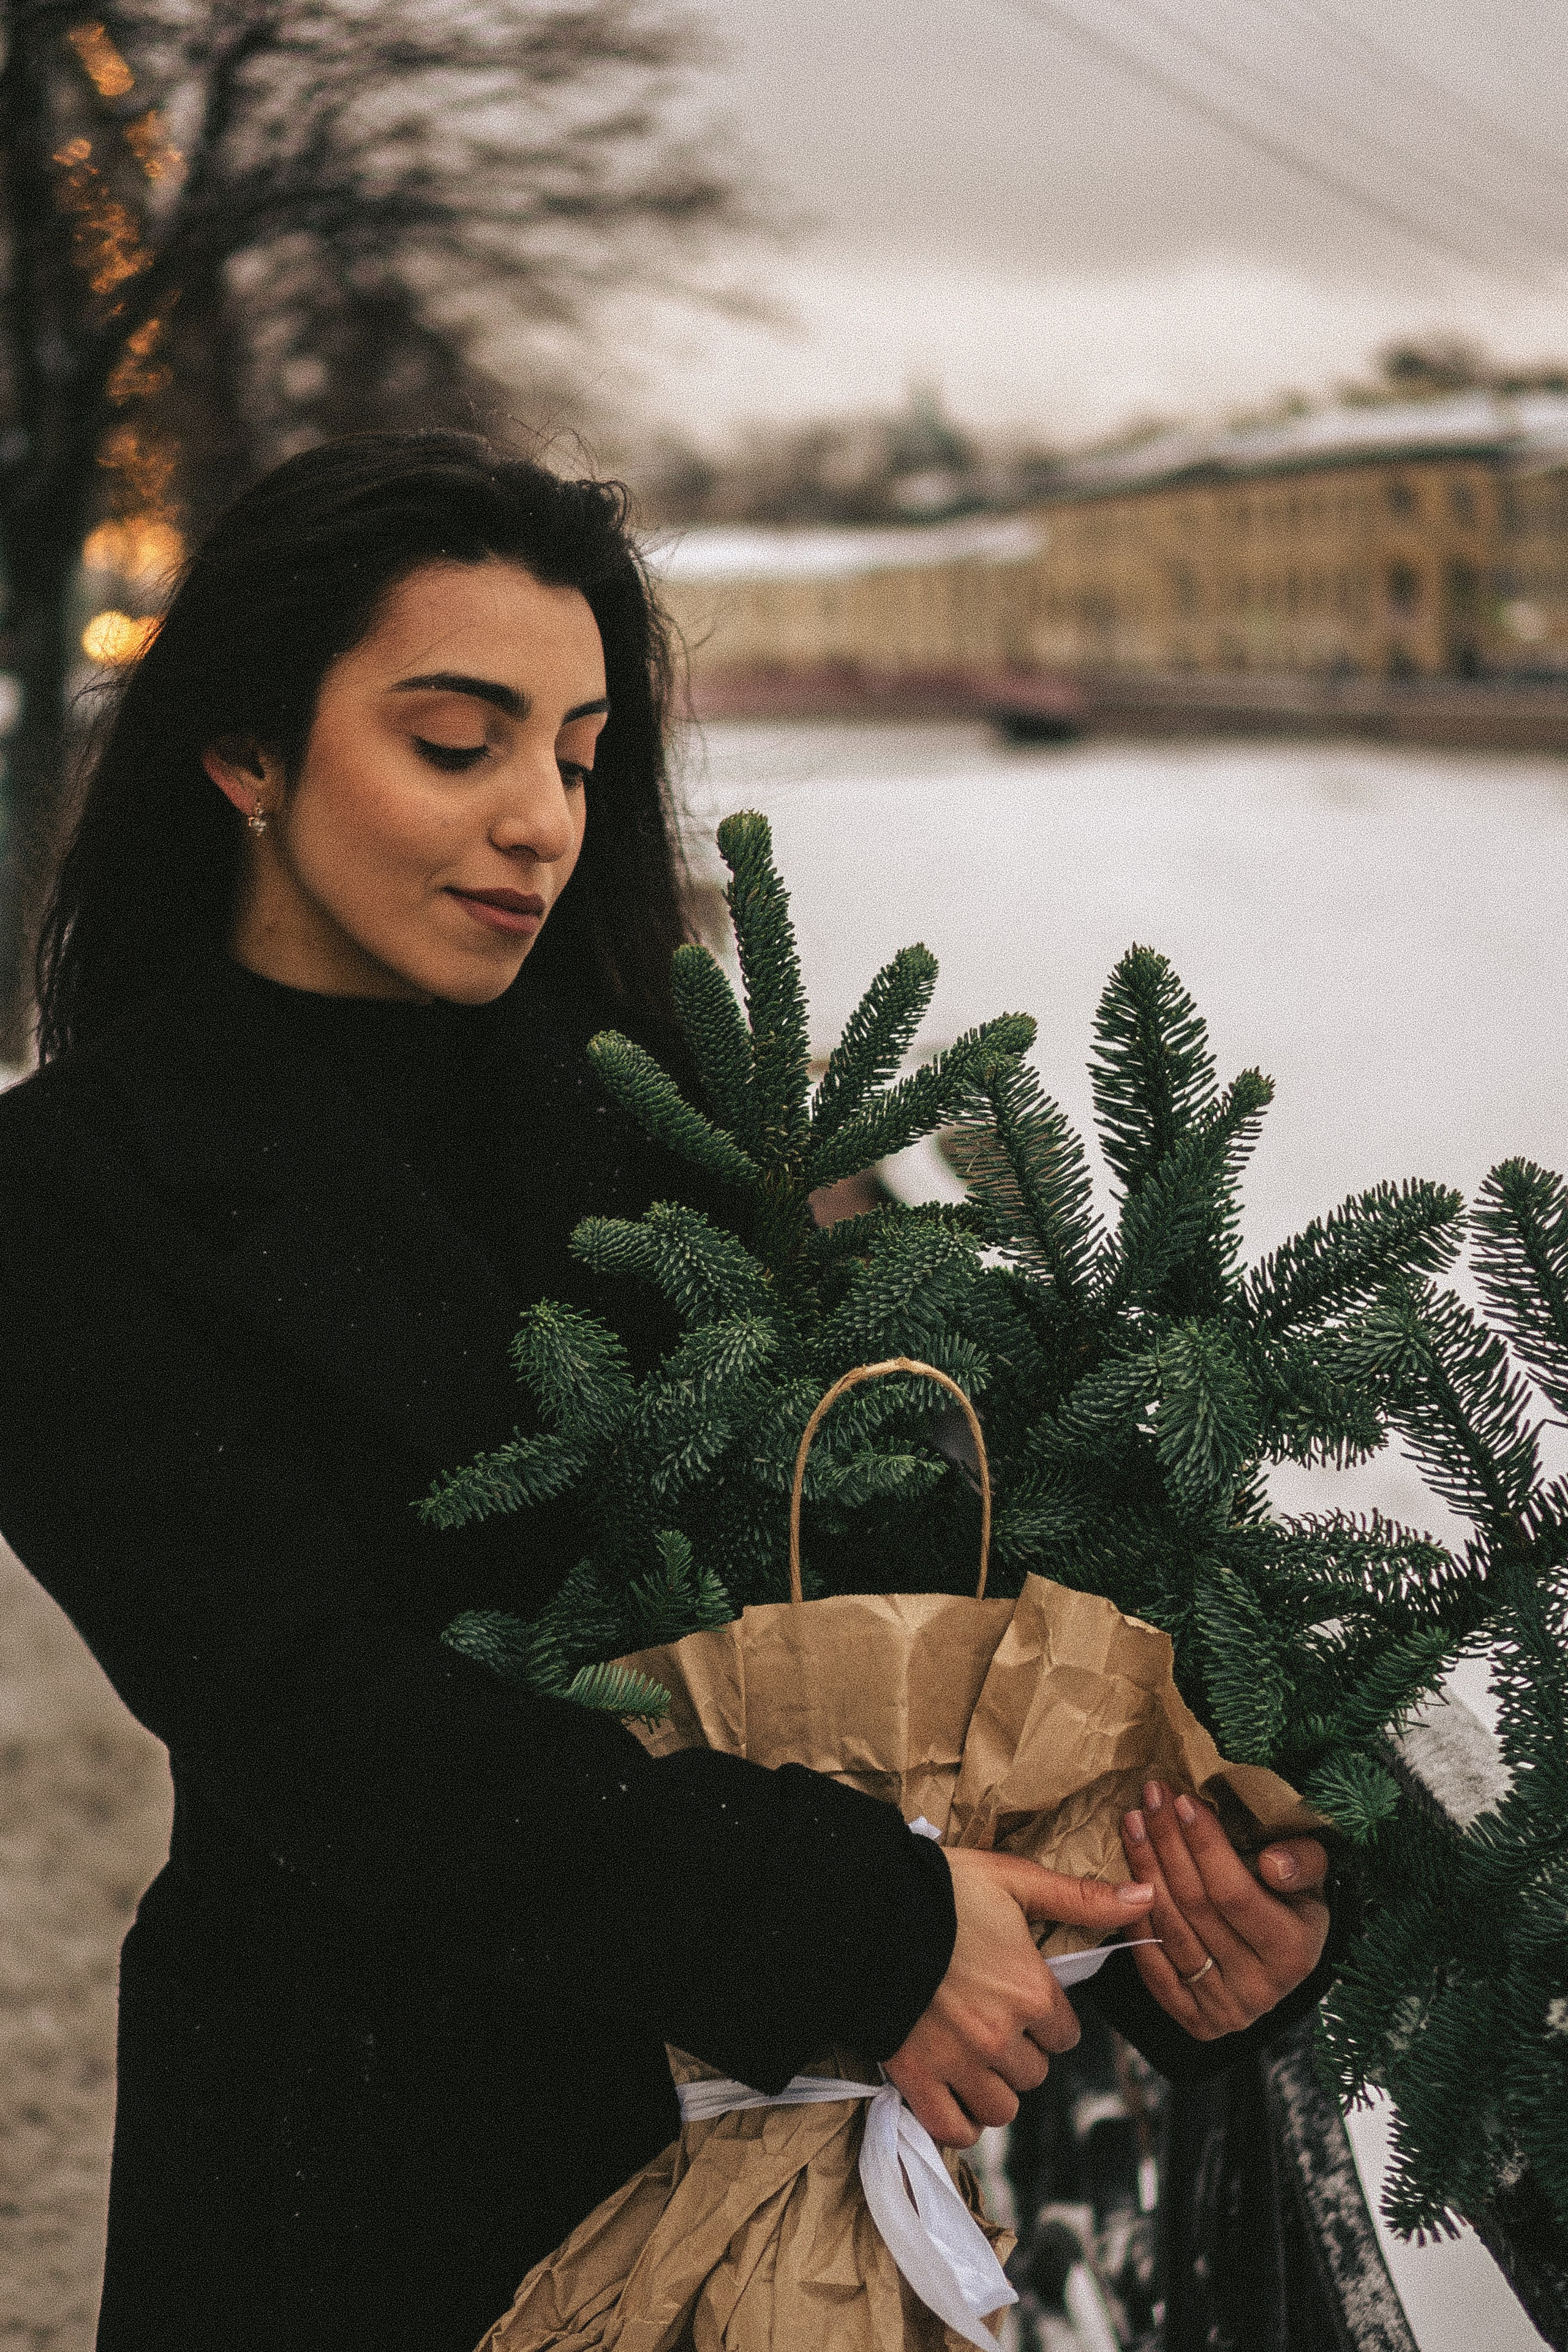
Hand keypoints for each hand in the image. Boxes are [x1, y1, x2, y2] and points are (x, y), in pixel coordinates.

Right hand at [885, 1850, 1155, 2147]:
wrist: (864, 1907)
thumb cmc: (940, 1889)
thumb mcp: (1013, 1880)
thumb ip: (1081, 1897)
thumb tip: (1147, 1897)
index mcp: (1031, 1991)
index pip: (1065, 2035)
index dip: (1046, 2016)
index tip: (1020, 1996)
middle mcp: (1002, 2036)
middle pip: (1034, 2073)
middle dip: (1020, 2051)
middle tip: (991, 2020)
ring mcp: (958, 2062)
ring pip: (1002, 2108)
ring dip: (993, 2088)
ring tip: (972, 2056)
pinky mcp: (916, 2078)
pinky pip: (955, 2129)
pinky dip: (960, 2121)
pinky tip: (955, 2093)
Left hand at [1122, 1780, 1329, 2041]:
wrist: (1277, 1964)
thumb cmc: (1291, 1904)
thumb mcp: (1311, 1877)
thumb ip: (1304, 1862)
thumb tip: (1273, 1862)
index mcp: (1294, 1951)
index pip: (1234, 1892)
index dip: (1204, 1845)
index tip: (1182, 1801)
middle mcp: (1260, 1988)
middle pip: (1196, 1906)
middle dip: (1167, 1844)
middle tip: (1150, 1800)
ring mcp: (1225, 2009)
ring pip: (1170, 1929)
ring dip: (1144, 1870)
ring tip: (1133, 1824)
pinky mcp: (1195, 2020)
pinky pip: (1152, 1964)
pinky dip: (1134, 1919)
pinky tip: (1125, 1879)